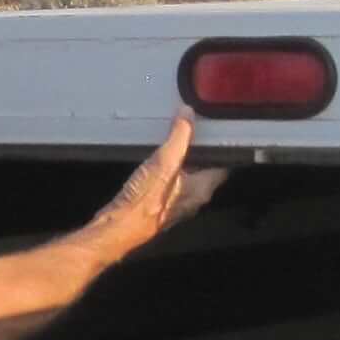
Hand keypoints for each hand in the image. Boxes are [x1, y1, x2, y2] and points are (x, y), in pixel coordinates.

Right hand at [99, 114, 219, 249]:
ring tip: (173, 141)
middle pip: (203, 171)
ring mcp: (175, 204)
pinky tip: (155, 161)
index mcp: (201, 190)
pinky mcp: (157, 205)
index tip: (215, 133)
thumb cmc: (143, 202)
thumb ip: (179, 137)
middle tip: (191, 132)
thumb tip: (188, 114)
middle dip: (198, 152)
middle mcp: (192, 199)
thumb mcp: (165, 162)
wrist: (118, 226)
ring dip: (181, 161)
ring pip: (185, 177)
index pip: (222, 167)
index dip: (221, 149)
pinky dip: (166, 170)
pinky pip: (168, 183)